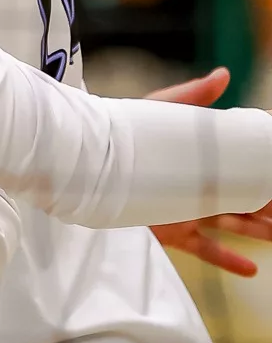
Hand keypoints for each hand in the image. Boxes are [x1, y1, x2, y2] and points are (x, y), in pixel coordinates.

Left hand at [139, 68, 271, 275]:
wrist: (89, 161)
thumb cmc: (125, 131)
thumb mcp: (162, 110)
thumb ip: (193, 96)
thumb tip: (223, 74)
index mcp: (207, 160)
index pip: (247, 165)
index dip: (267, 169)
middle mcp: (204, 187)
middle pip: (249, 198)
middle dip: (271, 203)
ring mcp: (191, 211)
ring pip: (238, 225)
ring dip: (263, 231)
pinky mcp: (175, 232)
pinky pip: (207, 249)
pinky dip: (229, 261)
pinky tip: (253, 269)